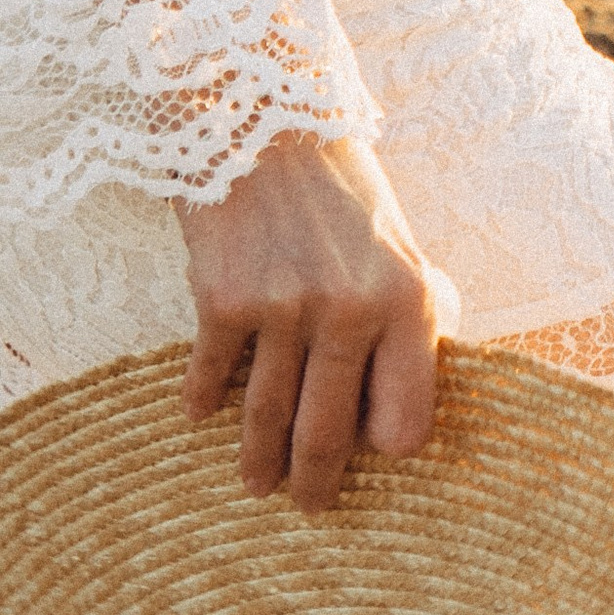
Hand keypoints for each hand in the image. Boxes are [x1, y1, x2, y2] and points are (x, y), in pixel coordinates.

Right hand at [177, 132, 448, 512]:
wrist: (259, 106)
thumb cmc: (336, 178)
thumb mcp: (396, 238)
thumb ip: (407, 309)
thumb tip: (415, 383)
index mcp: (406, 298)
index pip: (405, 421)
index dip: (384, 443)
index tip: (368, 450)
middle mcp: (349, 310)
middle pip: (329, 436)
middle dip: (316, 484)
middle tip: (309, 507)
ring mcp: (283, 308)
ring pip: (267, 422)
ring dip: (258, 463)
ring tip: (255, 484)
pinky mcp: (222, 300)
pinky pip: (210, 378)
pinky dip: (202, 401)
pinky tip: (198, 414)